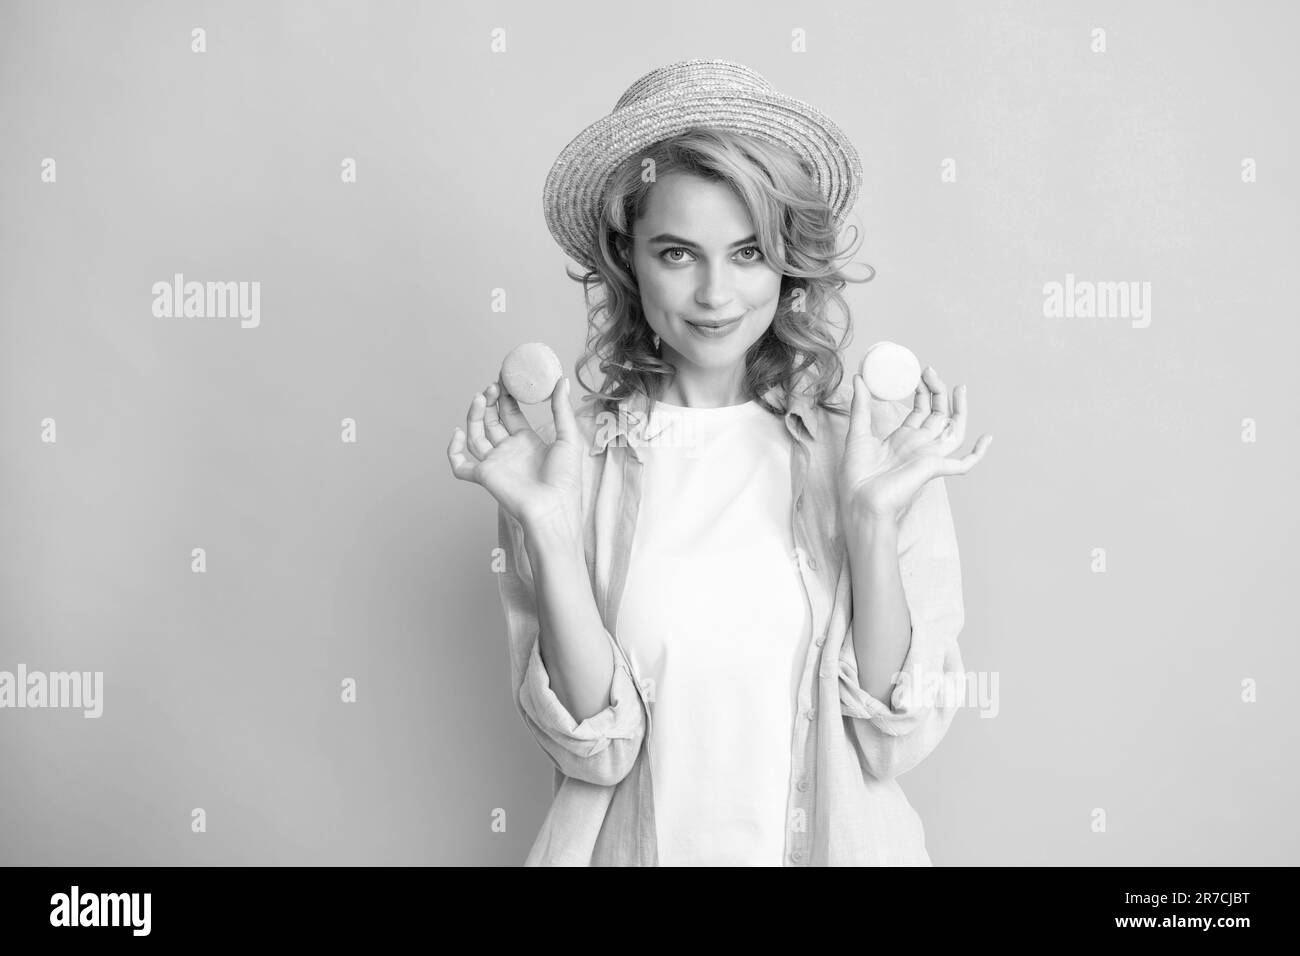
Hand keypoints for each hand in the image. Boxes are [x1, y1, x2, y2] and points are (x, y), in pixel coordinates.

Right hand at [447, 376, 582, 535]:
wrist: (553, 508)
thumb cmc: (565, 480)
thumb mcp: (568, 438)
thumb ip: (562, 409)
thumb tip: (562, 380)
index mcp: (528, 441)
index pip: (512, 414)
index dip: (507, 397)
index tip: (505, 379)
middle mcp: (509, 450)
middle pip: (492, 420)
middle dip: (491, 401)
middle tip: (494, 385)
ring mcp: (495, 463)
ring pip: (476, 435)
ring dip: (476, 415)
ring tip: (482, 396)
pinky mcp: (484, 476)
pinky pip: (460, 465)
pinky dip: (453, 450)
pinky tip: (458, 432)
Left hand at [837, 366, 991, 524]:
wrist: (859, 501)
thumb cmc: (856, 475)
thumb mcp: (857, 433)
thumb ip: (861, 406)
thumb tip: (859, 377)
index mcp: (903, 439)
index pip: (921, 411)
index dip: (923, 392)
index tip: (919, 373)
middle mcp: (919, 446)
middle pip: (939, 415)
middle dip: (938, 392)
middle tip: (930, 371)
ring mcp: (929, 457)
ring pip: (954, 430)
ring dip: (960, 409)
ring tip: (959, 387)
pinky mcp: (934, 468)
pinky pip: (963, 464)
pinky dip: (978, 453)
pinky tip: (987, 438)